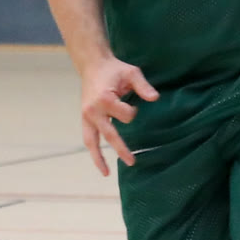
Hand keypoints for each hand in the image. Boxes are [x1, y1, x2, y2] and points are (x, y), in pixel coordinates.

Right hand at [78, 58, 158, 174]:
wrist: (92, 65)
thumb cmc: (114, 70)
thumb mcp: (132, 73)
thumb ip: (143, 85)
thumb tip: (155, 98)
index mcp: (105, 99)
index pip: (126, 115)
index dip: (134, 112)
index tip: (135, 104)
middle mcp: (94, 110)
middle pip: (109, 134)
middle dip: (121, 149)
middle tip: (132, 162)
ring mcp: (87, 116)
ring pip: (92, 142)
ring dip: (98, 158)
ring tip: (106, 173)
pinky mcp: (85, 119)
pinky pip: (88, 138)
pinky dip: (93, 152)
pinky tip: (100, 164)